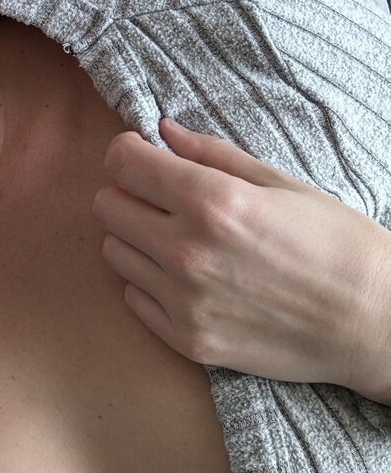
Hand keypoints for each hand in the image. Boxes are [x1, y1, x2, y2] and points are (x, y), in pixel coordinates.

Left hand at [92, 118, 390, 401]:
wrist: (373, 323)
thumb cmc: (337, 244)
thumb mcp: (283, 184)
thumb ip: (213, 155)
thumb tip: (163, 132)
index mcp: (213, 202)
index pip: (123, 164)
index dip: (127, 152)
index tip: (141, 155)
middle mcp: (187, 252)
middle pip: (108, 207)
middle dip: (128, 193)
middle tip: (160, 197)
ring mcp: (183, 301)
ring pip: (115, 252)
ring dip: (136, 238)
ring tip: (178, 238)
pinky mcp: (187, 340)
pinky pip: (133, 297)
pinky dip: (149, 282)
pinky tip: (187, 277)